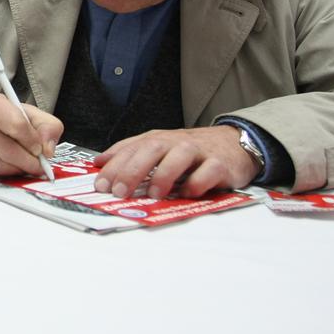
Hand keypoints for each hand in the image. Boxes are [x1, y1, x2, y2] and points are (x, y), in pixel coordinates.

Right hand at [0, 91, 61, 177]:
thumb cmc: (1, 118)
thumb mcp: (26, 114)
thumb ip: (46, 126)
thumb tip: (48, 149)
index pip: (16, 124)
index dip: (32, 141)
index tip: (40, 149)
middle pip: (7, 149)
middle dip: (27, 161)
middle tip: (37, 165)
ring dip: (16, 170)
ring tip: (23, 166)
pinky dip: (3, 174)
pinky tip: (8, 167)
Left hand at [92, 125, 259, 198]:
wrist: (233, 143)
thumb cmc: (191, 150)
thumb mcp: (159, 147)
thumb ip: (130, 154)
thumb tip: (99, 163)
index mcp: (158, 139)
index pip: (132, 148)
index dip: (114, 165)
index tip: (100, 184)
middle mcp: (175, 142)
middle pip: (151, 149)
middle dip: (133, 170)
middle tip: (120, 190)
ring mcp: (199, 151)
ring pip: (179, 156)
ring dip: (163, 175)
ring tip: (153, 194)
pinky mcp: (220, 164)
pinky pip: (209, 171)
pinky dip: (197, 182)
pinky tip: (187, 193)